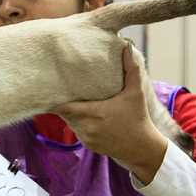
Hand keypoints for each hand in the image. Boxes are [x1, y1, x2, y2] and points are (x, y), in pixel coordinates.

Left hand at [52, 44, 167, 183]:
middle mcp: (86, 127)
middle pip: (65, 113)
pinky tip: (83, 115)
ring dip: (71, 114)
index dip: (56, 100)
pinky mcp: (89, 145)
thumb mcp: (136, 92)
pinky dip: (79, 124)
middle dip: (63, 104)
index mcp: (94, 113)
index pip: (64, 107)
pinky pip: (78, 132)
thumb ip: (131, 69)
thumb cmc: (139, 118)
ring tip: (69, 100)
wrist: (143, 149)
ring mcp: (86, 138)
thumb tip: (127, 46)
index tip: (51, 89)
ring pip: (70, 123)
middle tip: (58, 91)